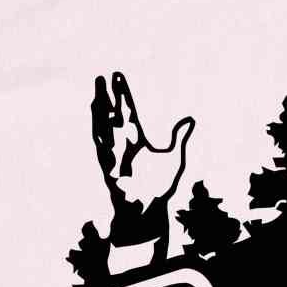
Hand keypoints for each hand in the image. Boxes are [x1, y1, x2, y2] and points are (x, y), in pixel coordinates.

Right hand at [90, 70, 193, 244]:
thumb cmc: (160, 188)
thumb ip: (180, 138)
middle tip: (100, 76)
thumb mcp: (175, 159)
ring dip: (98, 115)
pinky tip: (97, 131)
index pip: (128, 111)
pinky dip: (100, 140)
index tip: (117, 75)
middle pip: (112, 116)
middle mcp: (122, 145)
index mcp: (136, 139)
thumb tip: (190, 118)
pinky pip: (102, 153)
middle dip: (106, 97)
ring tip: (95, 96)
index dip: (123, 94)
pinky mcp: (109, 172)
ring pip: (103, 131)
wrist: (151, 212)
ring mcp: (114, 158)